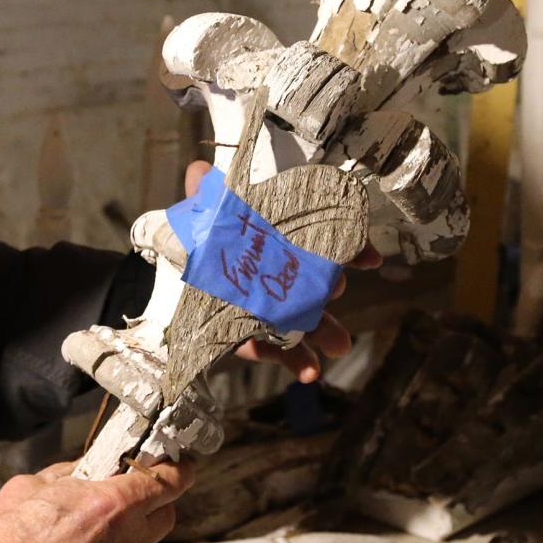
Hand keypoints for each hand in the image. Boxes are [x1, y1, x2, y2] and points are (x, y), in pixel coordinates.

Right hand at [0, 458, 194, 542]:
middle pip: (167, 513)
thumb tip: (79, 470)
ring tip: (99, 518)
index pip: (170, 480)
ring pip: (145, 541)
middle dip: (157, 496)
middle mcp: (126, 540)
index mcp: (112, 506)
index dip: (179, 466)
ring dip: (134, 526)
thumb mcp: (29, 486)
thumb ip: (64, 473)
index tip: (178, 460)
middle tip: (134, 485)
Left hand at [184, 159, 381, 383]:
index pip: (324, 243)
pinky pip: (279, 351)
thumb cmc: (200, 243)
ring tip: (339, 345)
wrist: (173, 278)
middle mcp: (285, 276)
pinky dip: (296, 361)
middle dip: (329, 285)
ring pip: (308, 321)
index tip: (369, 258)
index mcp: (280, 244)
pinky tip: (309, 371)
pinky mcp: (256, 338)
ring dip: (327, 331)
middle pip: (318, 282)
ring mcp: (274, 309)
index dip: (350, 249)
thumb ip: (203, 197)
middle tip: (334, 286)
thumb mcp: (203, 218)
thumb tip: (198, 170)